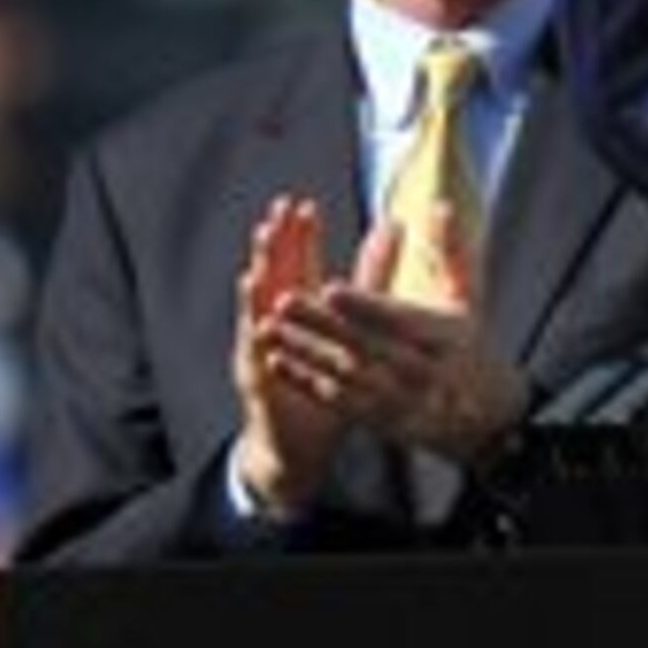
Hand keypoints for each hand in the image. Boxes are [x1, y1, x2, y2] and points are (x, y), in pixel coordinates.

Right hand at [231, 197, 347, 518]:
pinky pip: (255, 349)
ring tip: (260, 253)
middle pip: (273, 276)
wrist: (297, 443)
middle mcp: (274, 324)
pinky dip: (253, 327)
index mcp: (298, 310)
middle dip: (274, 247)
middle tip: (276, 215)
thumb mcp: (352, 329)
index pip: (296, 263)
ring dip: (257, 281)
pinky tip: (254, 312)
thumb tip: (394, 231)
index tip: (302, 205)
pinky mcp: (258, 377)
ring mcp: (261, 350)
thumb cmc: (326, 381)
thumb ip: (370, 279)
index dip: (298, 236)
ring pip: (258, 308)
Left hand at [265, 215, 530, 464]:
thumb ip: (451, 252)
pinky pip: (337, 402)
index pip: (400, 321)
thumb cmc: (466, 342)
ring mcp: (401, 401)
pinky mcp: (380, 420)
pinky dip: (305, 382)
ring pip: (344, 376)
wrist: (480, 413)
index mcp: (446, 339)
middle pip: (366, 348)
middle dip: (323, 326)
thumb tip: (438, 206)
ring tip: (268, 326)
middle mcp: (424, 373)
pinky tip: (276, 361)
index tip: (330, 287)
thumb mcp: (468, 298)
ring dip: (303, 352)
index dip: (364, 305)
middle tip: (284, 301)